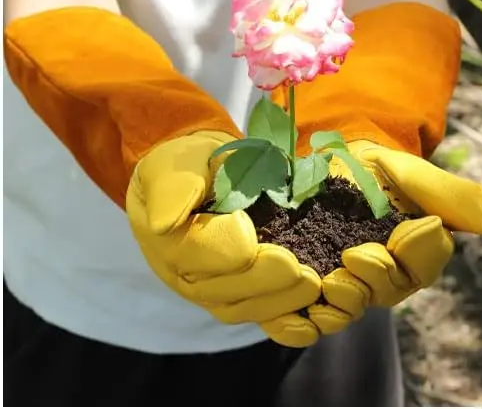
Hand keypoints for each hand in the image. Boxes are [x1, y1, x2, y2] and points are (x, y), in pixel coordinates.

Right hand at [125, 131, 322, 347]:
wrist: (197, 174)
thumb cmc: (188, 165)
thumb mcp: (177, 165)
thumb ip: (174, 189)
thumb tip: (164, 222)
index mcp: (168, 239)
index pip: (193, 253)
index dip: (224, 246)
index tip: (251, 232)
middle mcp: (185, 274)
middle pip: (221, 290)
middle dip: (262, 281)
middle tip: (298, 270)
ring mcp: (210, 289)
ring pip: (241, 307)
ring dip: (278, 302)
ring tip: (312, 286)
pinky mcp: (235, 293)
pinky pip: (256, 313)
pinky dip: (282, 320)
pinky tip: (310, 317)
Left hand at [303, 140, 481, 338]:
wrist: (330, 161)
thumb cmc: (379, 169)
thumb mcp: (415, 173)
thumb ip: (451, 195)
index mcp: (413, 252)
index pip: (421, 269)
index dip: (414, 256)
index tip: (401, 234)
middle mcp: (382, 277)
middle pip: (384, 294)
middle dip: (370, 281)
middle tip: (350, 257)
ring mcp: (342, 287)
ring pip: (346, 313)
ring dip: (336, 306)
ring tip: (324, 282)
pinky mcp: (304, 291)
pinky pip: (302, 325)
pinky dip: (295, 326)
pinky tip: (286, 315)